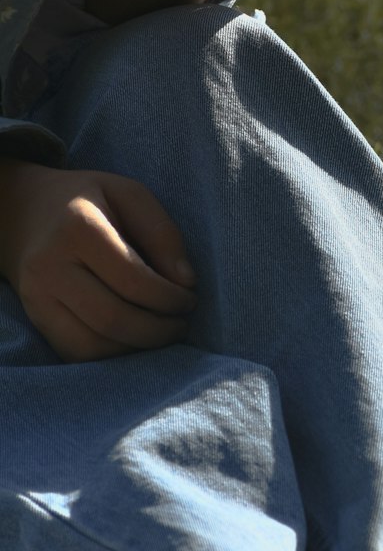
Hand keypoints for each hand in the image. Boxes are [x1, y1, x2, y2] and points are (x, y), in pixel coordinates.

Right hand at [0, 162, 196, 362]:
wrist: (24, 211)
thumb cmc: (89, 201)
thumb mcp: (129, 195)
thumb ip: (162, 233)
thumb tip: (187, 282)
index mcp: (78, 227)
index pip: (134, 280)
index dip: (170, 299)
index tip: (189, 298)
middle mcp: (50, 264)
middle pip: (113, 319)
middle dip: (158, 331)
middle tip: (180, 324)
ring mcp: (37, 295)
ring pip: (92, 345)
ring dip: (137, 349)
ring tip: (161, 334)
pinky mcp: (34, 316)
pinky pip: (75, 353)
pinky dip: (111, 356)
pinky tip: (132, 340)